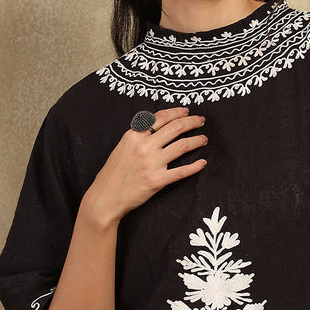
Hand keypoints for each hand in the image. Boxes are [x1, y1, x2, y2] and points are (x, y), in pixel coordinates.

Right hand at [82, 107, 206, 227]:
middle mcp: (144, 147)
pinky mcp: (157, 181)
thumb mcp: (122, 147)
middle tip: (201, 121)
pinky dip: (195, 166)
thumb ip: (138, 135)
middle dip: (192, 122)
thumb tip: (156, 126)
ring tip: (204, 139)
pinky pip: (182, 171)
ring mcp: (152, 163)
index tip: (187, 111)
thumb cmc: (113, 173)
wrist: (105, 197)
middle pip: (175, 128)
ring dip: (197, 141)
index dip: (177, 112)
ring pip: (182, 146)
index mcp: (134, 136)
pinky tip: (202, 163)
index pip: (160, 117)